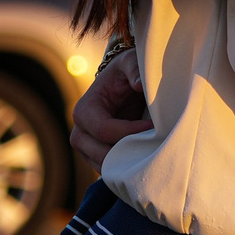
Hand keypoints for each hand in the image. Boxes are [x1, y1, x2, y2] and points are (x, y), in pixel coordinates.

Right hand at [68, 50, 149, 171]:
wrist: (120, 86)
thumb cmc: (124, 73)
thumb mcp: (129, 62)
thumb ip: (134, 69)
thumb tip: (139, 84)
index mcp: (84, 111)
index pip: (104, 131)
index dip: (130, 131)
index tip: (153, 125)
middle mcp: (79, 134)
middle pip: (102, 155)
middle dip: (130, 151)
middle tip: (155, 143)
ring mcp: (86, 150)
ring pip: (106, 167)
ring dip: (129, 162)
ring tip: (152, 151)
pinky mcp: (97, 160)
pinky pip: (111, 172)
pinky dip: (127, 169)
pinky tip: (145, 158)